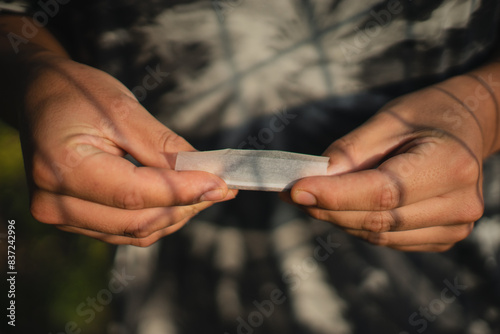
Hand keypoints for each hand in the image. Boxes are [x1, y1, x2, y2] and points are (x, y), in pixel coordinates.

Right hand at [21, 54, 235, 245]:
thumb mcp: (122, 109)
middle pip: (138, 220)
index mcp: (63, 168)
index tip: (222, 184)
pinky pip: (125, 231)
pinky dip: (157, 218)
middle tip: (220, 187)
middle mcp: (56, 202)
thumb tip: (206, 175)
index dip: (184, 191)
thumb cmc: (77, 94)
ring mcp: (62, 216)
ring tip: (204, 191)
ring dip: (176, 214)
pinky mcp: (73, 220)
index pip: (135, 194)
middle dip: (186, 205)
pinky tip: (179, 200)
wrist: (40, 96)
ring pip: (136, 231)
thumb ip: (164, 147)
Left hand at [283, 77, 494, 251]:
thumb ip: (351, 152)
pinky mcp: (442, 237)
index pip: (382, 192)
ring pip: (378, 234)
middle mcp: (458, 204)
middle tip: (293, 193)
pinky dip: (359, 224)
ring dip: (339, 218)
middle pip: (377, 219)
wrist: (467, 127)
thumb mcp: (388, 120)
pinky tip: (344, 206)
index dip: (335, 195)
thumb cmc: (426, 115)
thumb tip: (313, 181)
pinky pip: (388, 238)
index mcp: (449, 165)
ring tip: (313, 197)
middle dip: (328, 208)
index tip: (295, 190)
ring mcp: (454, 226)